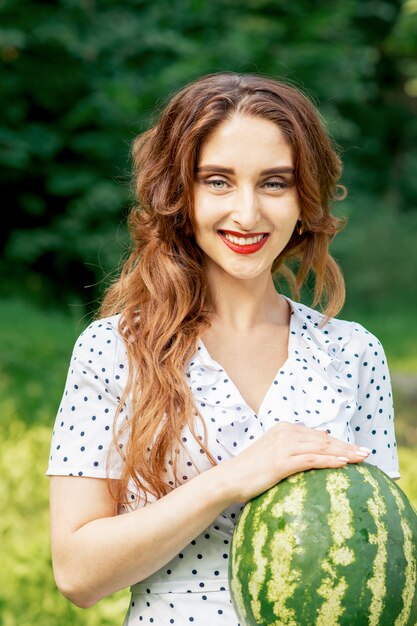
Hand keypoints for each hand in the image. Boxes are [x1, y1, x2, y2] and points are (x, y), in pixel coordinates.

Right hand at [218, 421, 370, 502]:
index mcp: (285, 429)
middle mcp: (286, 432)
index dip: (339, 442)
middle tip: (367, 453)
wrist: (230, 479)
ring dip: (344, 453)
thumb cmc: (251, 472)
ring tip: (361, 459)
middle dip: (347, 446)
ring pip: (322, 447)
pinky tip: (344, 465)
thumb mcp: (273, 457)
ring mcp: (284, 445)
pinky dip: (330, 461)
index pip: (319, 435)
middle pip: (324, 439)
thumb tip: (311, 459)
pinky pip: (312, 459)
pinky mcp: (282, 460)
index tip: (356, 449)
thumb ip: (292, 453)